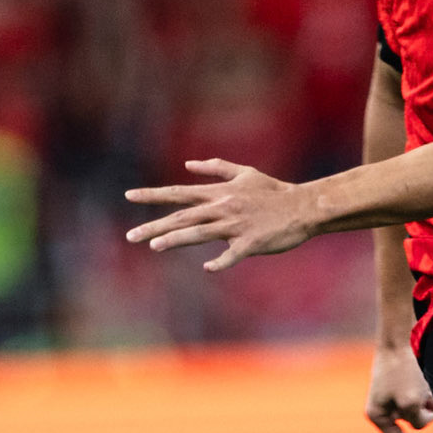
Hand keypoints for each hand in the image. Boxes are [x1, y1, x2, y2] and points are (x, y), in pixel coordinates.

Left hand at [124, 159, 312, 271]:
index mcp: (219, 194)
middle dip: (154, 226)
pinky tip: (208, 268)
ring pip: (200, 233)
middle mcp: (222, 208)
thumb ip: (216, 169)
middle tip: (130, 236)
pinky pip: (232, 254)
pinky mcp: (251, 242)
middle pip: (182, 217)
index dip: (153, 195)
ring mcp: (236, 226)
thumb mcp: (245, 173)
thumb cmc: (274, 191)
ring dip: (176, 240)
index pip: (178, 193)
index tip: (129, 196)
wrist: (303, 207)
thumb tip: (187, 164)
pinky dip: (220, 262)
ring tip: (154, 246)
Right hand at [366, 341, 432, 432]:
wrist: (398, 335)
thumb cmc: (403, 370)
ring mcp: (394, 397)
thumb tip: (426, 417)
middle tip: (417, 386)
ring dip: (429, 395)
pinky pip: (426, 395)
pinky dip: (430, 387)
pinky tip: (422, 372)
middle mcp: (385, 409)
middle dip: (424, 407)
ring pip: (424, 408)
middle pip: (417, 422)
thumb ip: (419, 420)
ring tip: (419, 377)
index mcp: (378, 416)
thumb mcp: (412, 403)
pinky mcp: (405, 384)